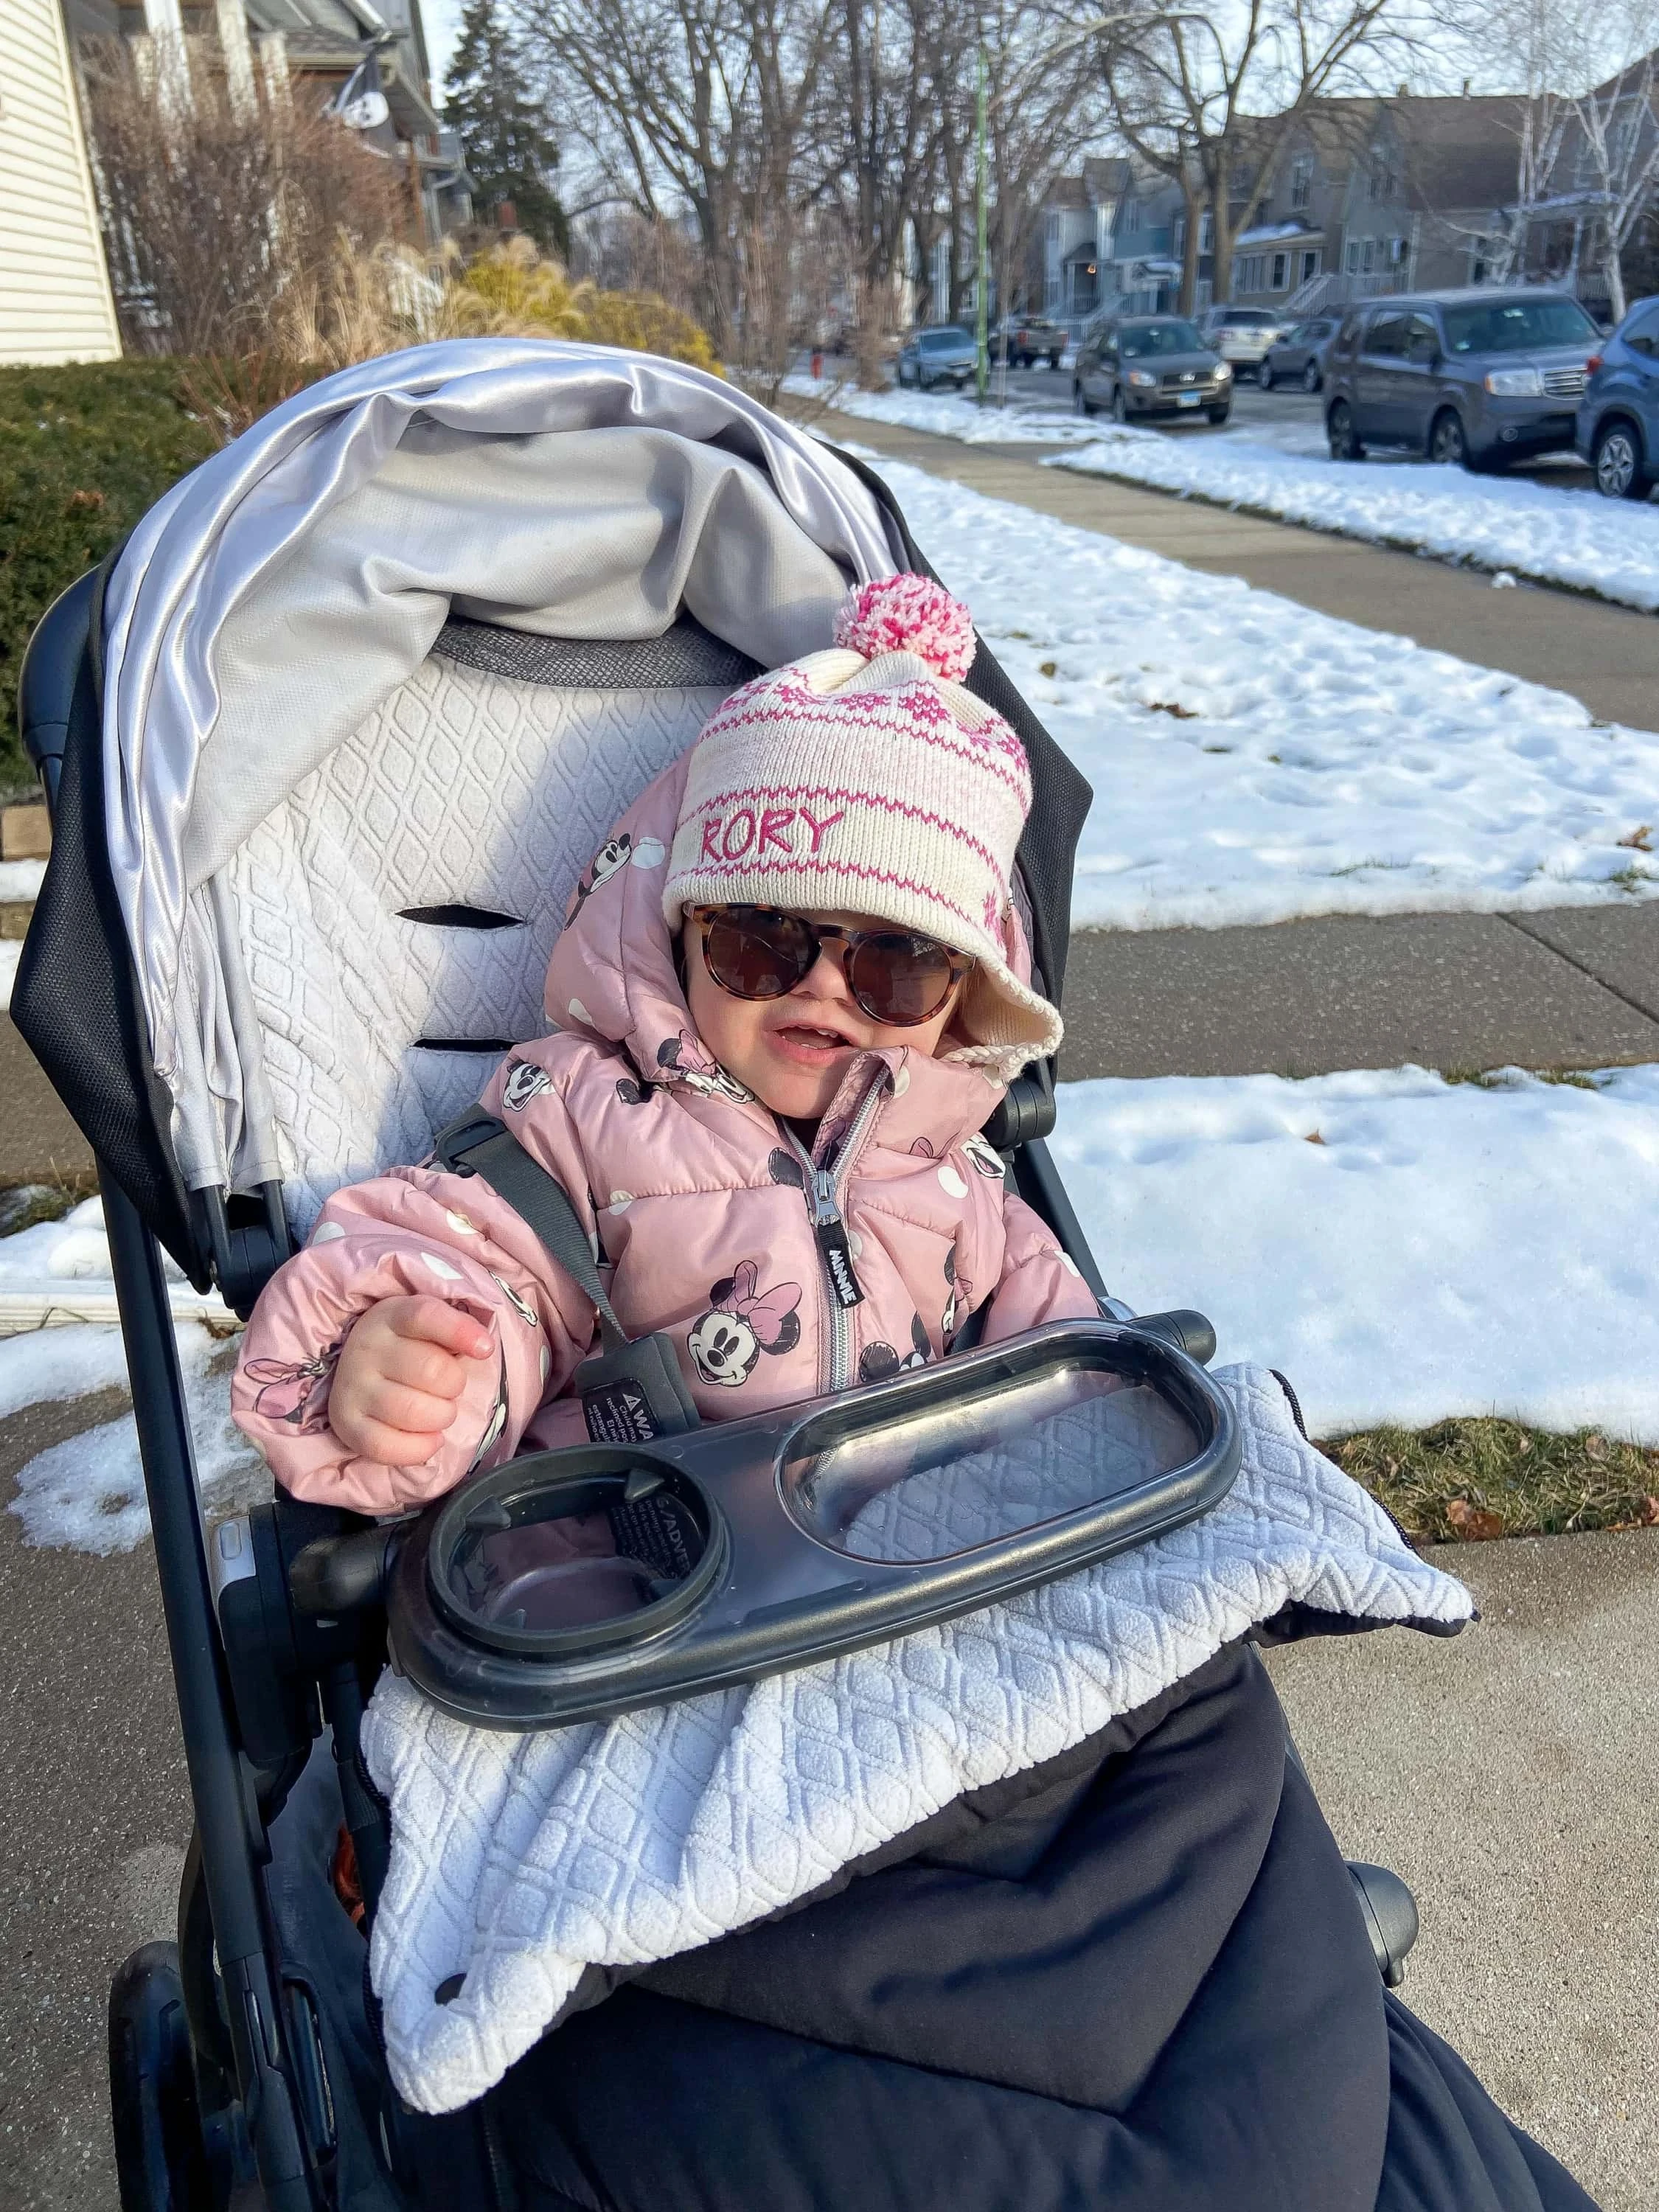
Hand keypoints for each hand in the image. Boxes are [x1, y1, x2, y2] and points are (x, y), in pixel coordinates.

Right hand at [328, 1296, 492, 1465]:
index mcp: (391, 1317)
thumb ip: (456, 1329)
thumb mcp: (429, 1327)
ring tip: (440, 1411)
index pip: (426, 1317)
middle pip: (431, 1371)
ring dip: (442, 1416)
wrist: (359, 1372)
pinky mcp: (346, 1425)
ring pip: (414, 1412)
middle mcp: (367, 1349)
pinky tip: (432, 1439)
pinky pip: (387, 1447)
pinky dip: (420, 1448)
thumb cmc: (409, 1348)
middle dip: (455, 1385)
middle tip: (449, 1388)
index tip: (485, 1349)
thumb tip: (482, 1347)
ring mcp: (353, 1388)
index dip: (460, 1332)